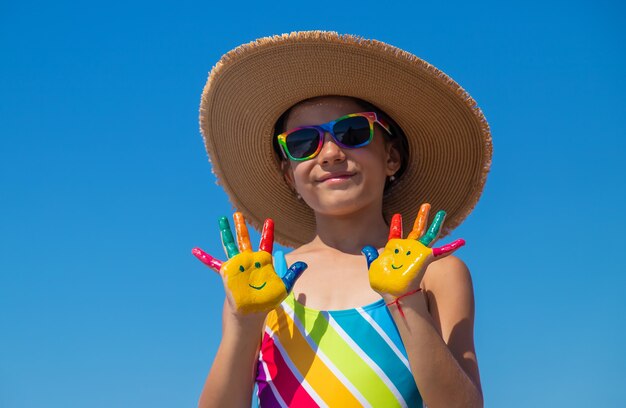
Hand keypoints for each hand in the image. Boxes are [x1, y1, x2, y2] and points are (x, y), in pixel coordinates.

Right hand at [192, 212, 306, 313]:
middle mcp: (248, 262)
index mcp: (262, 263)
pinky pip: (214, 264)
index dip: (267, 232)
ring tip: (221, 219)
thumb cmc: (265, 304)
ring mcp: (237, 267)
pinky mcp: (227, 274)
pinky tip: (196, 250)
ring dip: (225, 233)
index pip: (266, 244)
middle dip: (241, 227)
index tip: (269, 220)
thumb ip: (291, 274)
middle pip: (244, 240)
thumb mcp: (282, 288)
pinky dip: (205, 257)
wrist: (250, 317)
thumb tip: (304, 264)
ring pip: (230, 246)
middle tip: (237, 214)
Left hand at [362, 203, 464, 295]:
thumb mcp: (374, 267)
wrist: (393, 292)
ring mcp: (418, 252)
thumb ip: (372, 257)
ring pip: (430, 234)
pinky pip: (441, 251)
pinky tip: (462, 241)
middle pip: (417, 229)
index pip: (396, 233)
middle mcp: (408, 249)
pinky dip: (451, 247)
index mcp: (395, 249)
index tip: (397, 215)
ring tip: (442, 212)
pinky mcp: (425, 258)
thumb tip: (366, 248)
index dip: (397, 225)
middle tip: (426, 204)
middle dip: (422, 217)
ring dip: (436, 224)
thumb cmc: (384, 284)